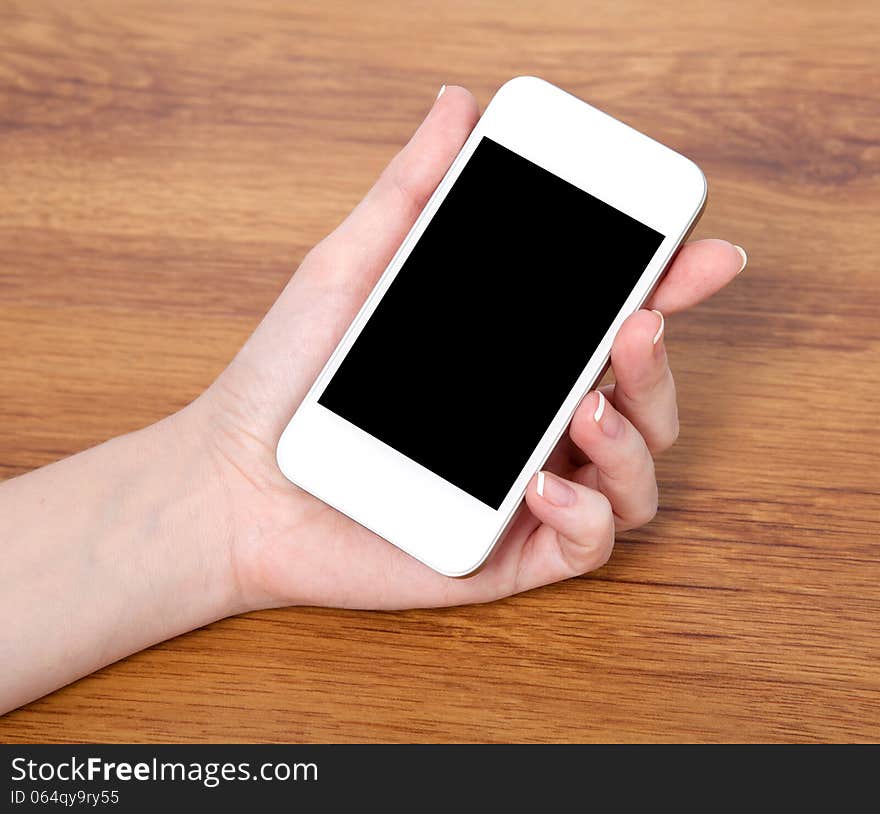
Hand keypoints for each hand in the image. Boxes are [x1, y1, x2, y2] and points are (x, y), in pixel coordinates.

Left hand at [197, 85, 746, 610]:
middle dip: (660, 359)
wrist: (234, 481)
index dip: (668, 284)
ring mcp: (528, 490)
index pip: (611, 319)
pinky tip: (545, 481)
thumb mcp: (352, 270)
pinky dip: (588, 514)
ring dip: (638, 435)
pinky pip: (589, 545)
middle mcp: (533, 422)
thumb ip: (411, 192)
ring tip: (586, 403)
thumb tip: (457, 105)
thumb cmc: (289, 378)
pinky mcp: (510, 554)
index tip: (698, 248)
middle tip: (638, 320)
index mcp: (512, 358)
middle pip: (644, 396)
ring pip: (638, 472)